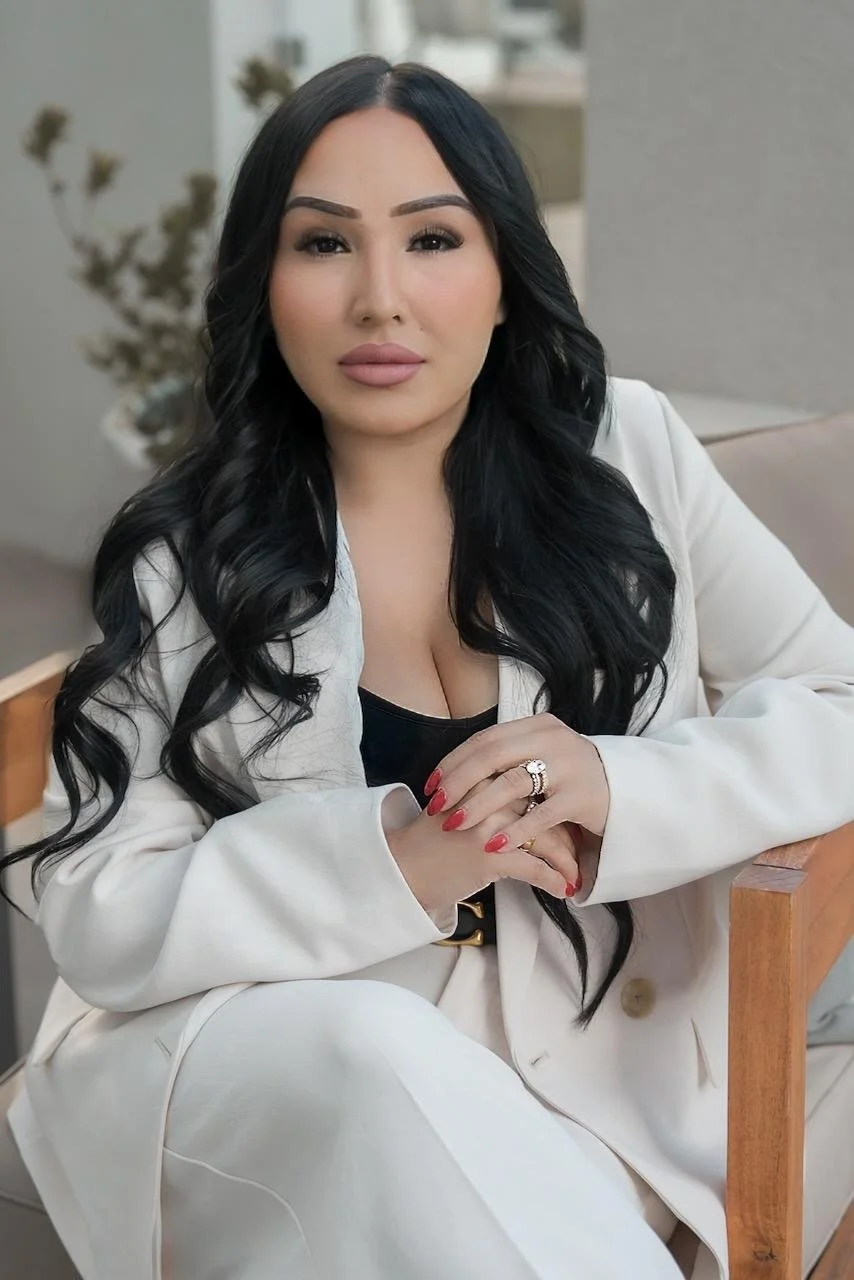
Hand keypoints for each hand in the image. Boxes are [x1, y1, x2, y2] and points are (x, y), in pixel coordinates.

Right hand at [385, 778, 579, 919]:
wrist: (404, 867)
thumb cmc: (433, 840)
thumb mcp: (462, 804)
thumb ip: (492, 794)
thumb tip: (531, 803)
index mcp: (483, 779)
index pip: (533, 786)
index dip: (555, 807)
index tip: (570, 824)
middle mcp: (488, 796)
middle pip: (544, 811)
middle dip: (568, 836)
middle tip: (582, 852)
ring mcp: (488, 825)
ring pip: (545, 839)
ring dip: (565, 861)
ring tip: (575, 875)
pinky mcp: (488, 855)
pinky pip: (534, 867)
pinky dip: (552, 880)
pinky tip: (562, 889)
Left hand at [422, 712, 610, 851]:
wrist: (626, 791)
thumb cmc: (570, 777)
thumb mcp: (542, 755)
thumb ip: (507, 757)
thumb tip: (455, 771)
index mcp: (538, 726)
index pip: (486, 739)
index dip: (454, 761)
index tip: (431, 785)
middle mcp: (553, 740)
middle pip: (493, 756)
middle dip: (459, 781)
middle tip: (437, 805)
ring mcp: (570, 767)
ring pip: (512, 783)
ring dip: (478, 805)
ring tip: (455, 824)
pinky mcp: (582, 798)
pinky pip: (541, 815)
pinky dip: (514, 830)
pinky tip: (493, 844)